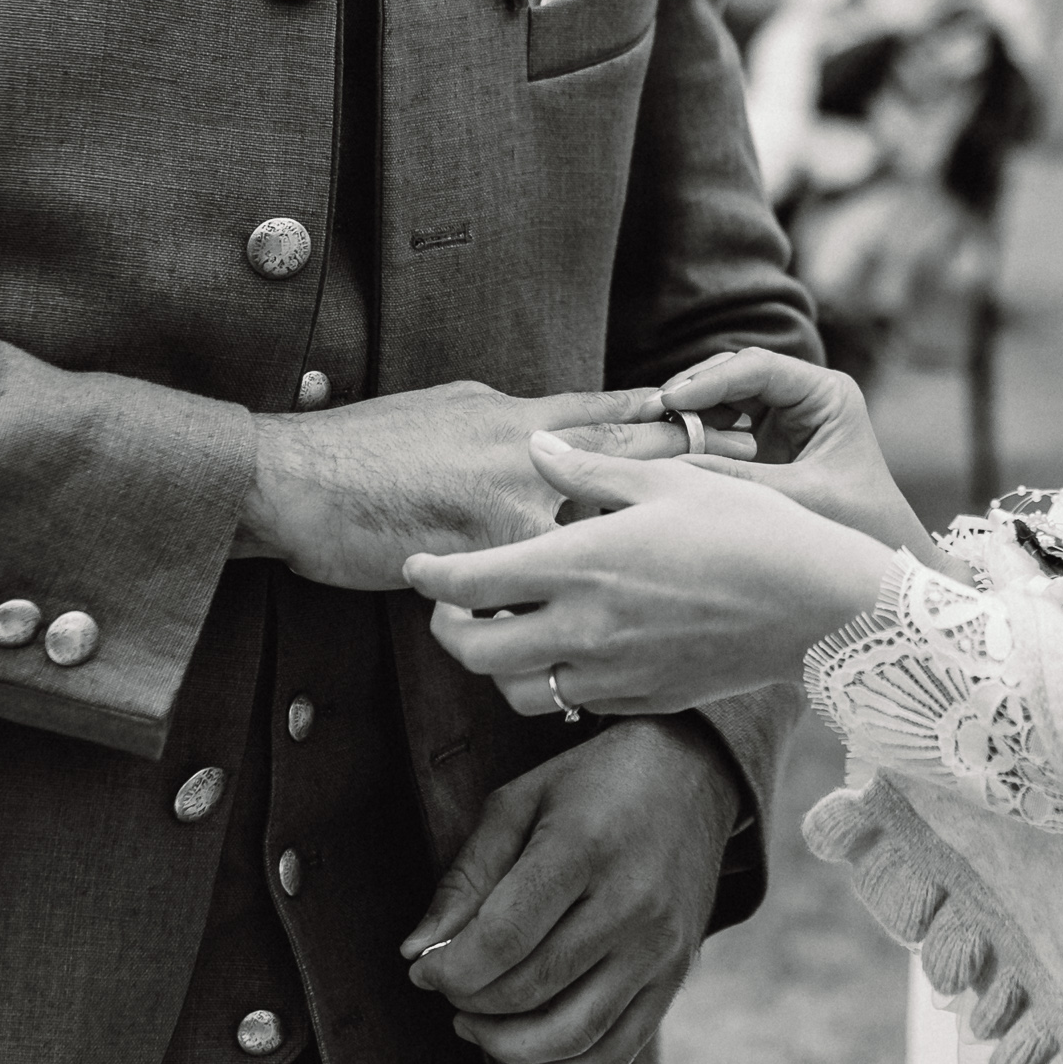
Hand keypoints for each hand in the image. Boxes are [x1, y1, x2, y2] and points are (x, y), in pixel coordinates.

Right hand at [230, 381, 749, 589]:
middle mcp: (531, 463)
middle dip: (700, 492)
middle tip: (768, 505)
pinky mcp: (483, 570)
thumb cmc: (369, 442)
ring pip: (602, 547)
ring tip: (718, 592)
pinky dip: (585, 630)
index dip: (685, 427)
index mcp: (524, 420)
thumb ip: (520, 420)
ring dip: (657, 571)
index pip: (622, 420)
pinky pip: (549, 607)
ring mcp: (508, 519)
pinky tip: (623, 653)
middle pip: (634, 479)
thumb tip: (557, 427)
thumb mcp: (457, 410)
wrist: (294, 481)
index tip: (746, 432)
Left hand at [399, 718, 739, 1063]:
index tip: (423, 968)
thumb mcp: (520, 801)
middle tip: (448, 985)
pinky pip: (615, 1051)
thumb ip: (467, 875)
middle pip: (530, 988)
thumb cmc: (594, 783)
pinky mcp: (676, 975)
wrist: (690, 773)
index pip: (503, 937)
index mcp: (584, 846)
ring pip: (571, 1034)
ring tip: (476, 1020)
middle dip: (470, 1000)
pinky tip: (527, 1042)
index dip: (450, 968)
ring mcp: (659, 945)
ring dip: (507, 1044)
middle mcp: (631, 902)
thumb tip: (417, 951)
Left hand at [405, 431, 895, 715]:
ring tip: (504, 631)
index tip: (417, 565)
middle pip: (475, 650)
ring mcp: (614, 673)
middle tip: (449, 606)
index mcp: (582, 564)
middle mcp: (586, 628)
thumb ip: (592, 470)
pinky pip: (572, 703)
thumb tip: (537, 448)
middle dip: (447, 629)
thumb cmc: (751, 530)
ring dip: (496, 665)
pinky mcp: (644, 699)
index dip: (429, 575)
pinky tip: (569, 648)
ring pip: (516, 690)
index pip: (469, 582)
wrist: (818, 606)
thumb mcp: (671, 481)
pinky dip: (553, 681)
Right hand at [660, 348, 937, 560]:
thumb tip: (673, 466)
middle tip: (651, 412)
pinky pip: (722, 424)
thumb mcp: (801, 498)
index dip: (711, 380)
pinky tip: (668, 447)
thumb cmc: (860, 524)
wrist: (883, 554)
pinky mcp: (765, 438)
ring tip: (653, 430)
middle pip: (735, 374)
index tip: (671, 400)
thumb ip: (741, 479)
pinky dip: (695, 433)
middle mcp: (804, 394)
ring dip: (689, 411)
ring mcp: (783, 414)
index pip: (759, 367)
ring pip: (723, 396)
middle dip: (692, 390)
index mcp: (827, 393)